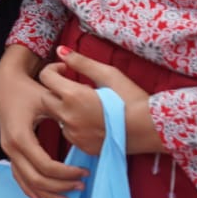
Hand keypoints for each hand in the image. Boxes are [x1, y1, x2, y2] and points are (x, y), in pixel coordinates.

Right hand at [0, 45, 85, 197]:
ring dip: (47, 193)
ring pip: (27, 182)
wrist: (6, 83)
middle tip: (81, 186)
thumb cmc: (28, 89)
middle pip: (36, 179)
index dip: (66, 173)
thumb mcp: (47, 99)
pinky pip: (19, 176)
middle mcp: (11, 147)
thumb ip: (64, 114)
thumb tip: (86, 124)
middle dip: (60, 187)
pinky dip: (31, 189)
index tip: (84, 172)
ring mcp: (8, 150)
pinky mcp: (9, 151)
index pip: (45, 166)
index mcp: (20, 136)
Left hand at [39, 46, 161, 156]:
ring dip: (64, 109)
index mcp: (73, 96)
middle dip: (55, 91)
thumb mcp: (108, 74)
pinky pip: (69, 133)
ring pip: (56, 117)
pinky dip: (74, 126)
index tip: (66, 70)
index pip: (46, 77)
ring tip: (86, 106)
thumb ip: (81, 62)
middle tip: (75, 88)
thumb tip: (60, 50)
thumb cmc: (132, 98)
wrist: (150, 129)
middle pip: (45, 98)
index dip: (54, 70)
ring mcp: (74, 134)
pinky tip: (92, 121)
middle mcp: (68, 116)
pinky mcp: (82, 147)